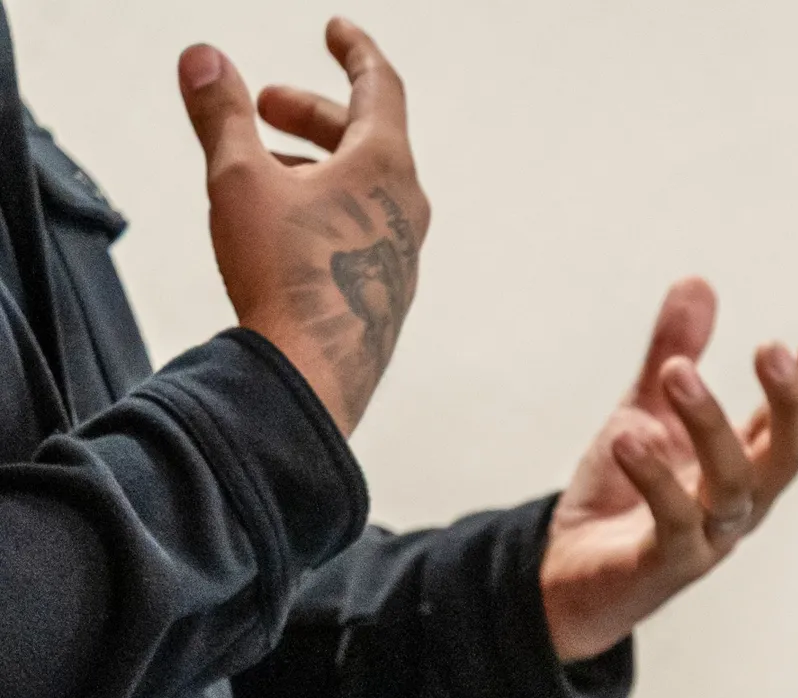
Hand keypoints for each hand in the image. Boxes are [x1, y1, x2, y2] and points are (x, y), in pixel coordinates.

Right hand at [178, 17, 429, 436]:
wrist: (312, 375)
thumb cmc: (284, 274)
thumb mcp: (238, 180)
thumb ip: (221, 115)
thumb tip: (203, 58)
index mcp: (387, 167)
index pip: (380, 86)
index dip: (354, 51)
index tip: (335, 30)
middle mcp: (407, 207)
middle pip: (366, 138)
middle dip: (311, 112)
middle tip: (262, 105)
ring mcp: (402, 253)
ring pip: (361, 187)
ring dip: (312, 163)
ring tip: (259, 165)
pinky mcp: (386, 291)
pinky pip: (359, 230)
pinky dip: (322, 207)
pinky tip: (280, 227)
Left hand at [539, 279, 797, 662]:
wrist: (566, 575)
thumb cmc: (620, 499)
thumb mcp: (645, 411)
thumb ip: (674, 352)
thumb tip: (698, 283)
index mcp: (743, 466)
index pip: (789, 423)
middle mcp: (739, 504)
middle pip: (787, 455)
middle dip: (788, 402)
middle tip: (768, 348)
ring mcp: (708, 538)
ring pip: (732, 484)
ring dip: (710, 425)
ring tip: (677, 373)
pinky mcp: (666, 565)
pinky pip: (673, 521)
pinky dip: (654, 478)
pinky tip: (628, 437)